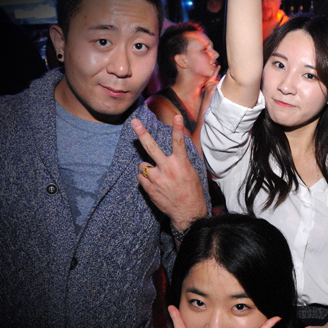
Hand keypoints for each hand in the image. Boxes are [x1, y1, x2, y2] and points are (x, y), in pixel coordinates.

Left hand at [131, 115, 207, 232]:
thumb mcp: (192, 173)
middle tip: (135, 122)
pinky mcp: (149, 188)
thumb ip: (180, 161)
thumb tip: (174, 153)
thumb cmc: (192, 191)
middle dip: (142, 133)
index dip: (177, 128)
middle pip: (151, 147)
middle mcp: (167, 168)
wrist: (187, 212)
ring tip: (157, 176)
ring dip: (148, 168)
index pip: (178, 142)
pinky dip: (146, 179)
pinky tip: (155, 184)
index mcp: (180, 163)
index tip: (176, 116)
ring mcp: (156, 178)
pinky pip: (141, 177)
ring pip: (143, 165)